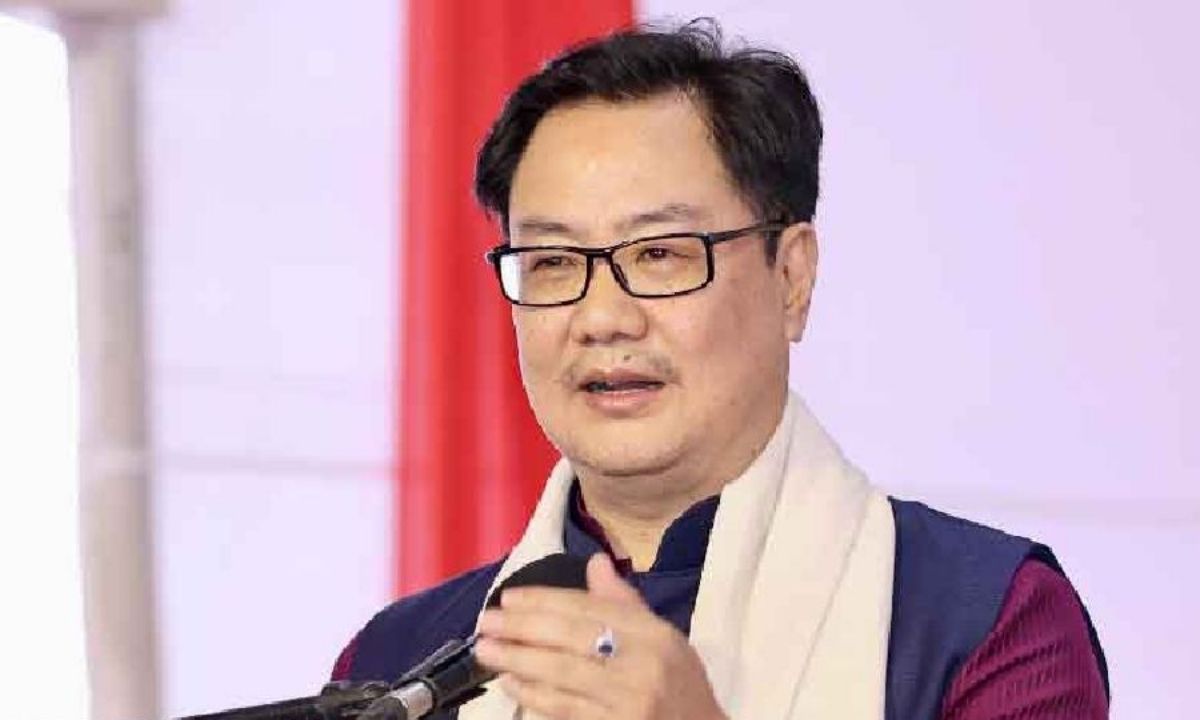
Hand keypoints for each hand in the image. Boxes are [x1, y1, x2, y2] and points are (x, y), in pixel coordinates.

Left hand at [474, 553, 726, 719]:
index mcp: (655, 636)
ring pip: (561, 674)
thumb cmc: (682, 690)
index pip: (592, 609)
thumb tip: (595, 562)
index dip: (546, 600)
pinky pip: (563, 709)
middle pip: (571, 638)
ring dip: (518, 660)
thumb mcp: (666, 640)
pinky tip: (510, 683)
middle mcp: (642, 665)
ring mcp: (626, 702)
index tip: (510, 598)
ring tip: (486, 650)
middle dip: (523, 628)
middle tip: (486, 622)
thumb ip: (625, 603)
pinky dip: (533, 694)